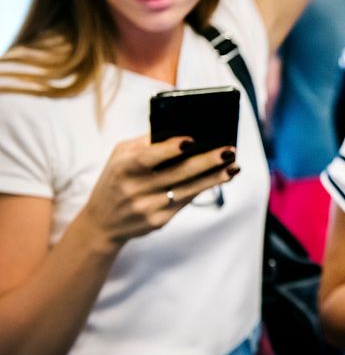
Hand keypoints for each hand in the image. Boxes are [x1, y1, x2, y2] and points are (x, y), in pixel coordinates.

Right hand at [77, 136, 240, 248]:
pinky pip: (186, 201)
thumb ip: (145, 143)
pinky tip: (220, 178)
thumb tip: (181, 131)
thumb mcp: (119, 157)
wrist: (102, 223)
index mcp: (122, 168)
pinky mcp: (158, 221)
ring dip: (214, 177)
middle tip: (229, 151)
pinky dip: (205, 188)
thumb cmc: (116, 179)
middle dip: (207, 161)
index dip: (170, 149)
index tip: (192, 140)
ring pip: (188, 190)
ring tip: (233, 166)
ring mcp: (147, 207)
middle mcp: (134, 189)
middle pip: (177, 173)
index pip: (148, 157)